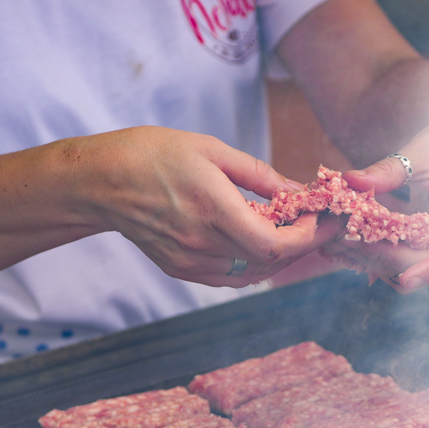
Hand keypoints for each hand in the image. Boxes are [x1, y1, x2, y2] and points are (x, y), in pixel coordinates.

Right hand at [78, 126, 337, 287]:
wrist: (99, 181)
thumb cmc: (152, 154)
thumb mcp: (211, 150)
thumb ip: (259, 175)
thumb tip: (299, 191)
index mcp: (213, 210)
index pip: (276, 244)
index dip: (310, 237)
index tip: (329, 219)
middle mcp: (202, 244)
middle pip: (270, 262)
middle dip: (303, 243)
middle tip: (319, 221)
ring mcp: (189, 262)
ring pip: (253, 274)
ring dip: (280, 256)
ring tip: (294, 229)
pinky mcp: (179, 268)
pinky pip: (229, 277)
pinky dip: (253, 263)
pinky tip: (259, 240)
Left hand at [328, 108, 428, 292]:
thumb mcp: (419, 152)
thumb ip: (388, 170)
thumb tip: (349, 181)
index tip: (406, 279)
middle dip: (395, 262)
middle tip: (353, 248)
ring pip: (422, 264)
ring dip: (386, 262)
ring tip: (348, 247)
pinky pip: (414, 255)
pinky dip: (387, 254)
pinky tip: (356, 248)